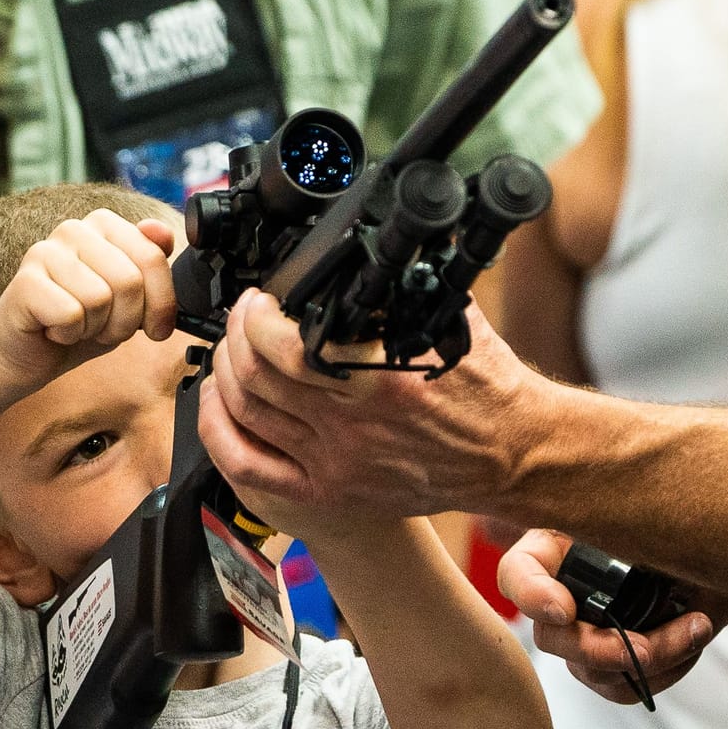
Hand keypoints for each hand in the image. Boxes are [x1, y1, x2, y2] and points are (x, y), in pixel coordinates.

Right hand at [0, 210, 177, 389]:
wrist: (32, 354)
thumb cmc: (85, 321)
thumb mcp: (134, 297)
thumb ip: (152, 263)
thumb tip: (161, 230)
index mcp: (104, 225)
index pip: (153, 257)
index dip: (161, 304)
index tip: (155, 328)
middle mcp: (74, 229)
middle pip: (129, 281)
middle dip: (126, 321)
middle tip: (104, 327)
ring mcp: (44, 252)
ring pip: (99, 298)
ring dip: (95, 328)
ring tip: (78, 326)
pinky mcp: (25, 282)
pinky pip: (70, 314)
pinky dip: (69, 334)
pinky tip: (54, 329)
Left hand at [198, 290, 544, 520]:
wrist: (510, 454)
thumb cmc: (486, 387)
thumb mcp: (451, 319)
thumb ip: (407, 284)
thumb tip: (379, 236)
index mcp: (381, 378)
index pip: (285, 344)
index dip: (257, 316)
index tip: (261, 301)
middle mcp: (353, 423)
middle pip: (255, 375)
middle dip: (237, 337)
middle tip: (244, 320)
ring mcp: (336, 462)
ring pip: (245, 412)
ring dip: (224, 375)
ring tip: (232, 353)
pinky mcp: (330, 492)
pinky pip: (249, 466)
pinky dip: (220, 432)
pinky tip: (218, 405)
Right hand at [499, 528, 727, 704]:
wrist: (725, 548)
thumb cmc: (682, 515)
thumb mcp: (650, 505)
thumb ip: (624, 520)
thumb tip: (602, 530)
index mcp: (554, 547)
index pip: (516, 574)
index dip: (531, 596)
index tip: (565, 610)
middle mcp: (562, 592)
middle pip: (550, 637)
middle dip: (599, 649)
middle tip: (646, 648)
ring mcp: (586, 632)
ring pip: (592, 671)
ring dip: (653, 657)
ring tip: (697, 626)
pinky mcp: (616, 663)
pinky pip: (623, 688)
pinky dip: (664, 672)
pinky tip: (692, 637)